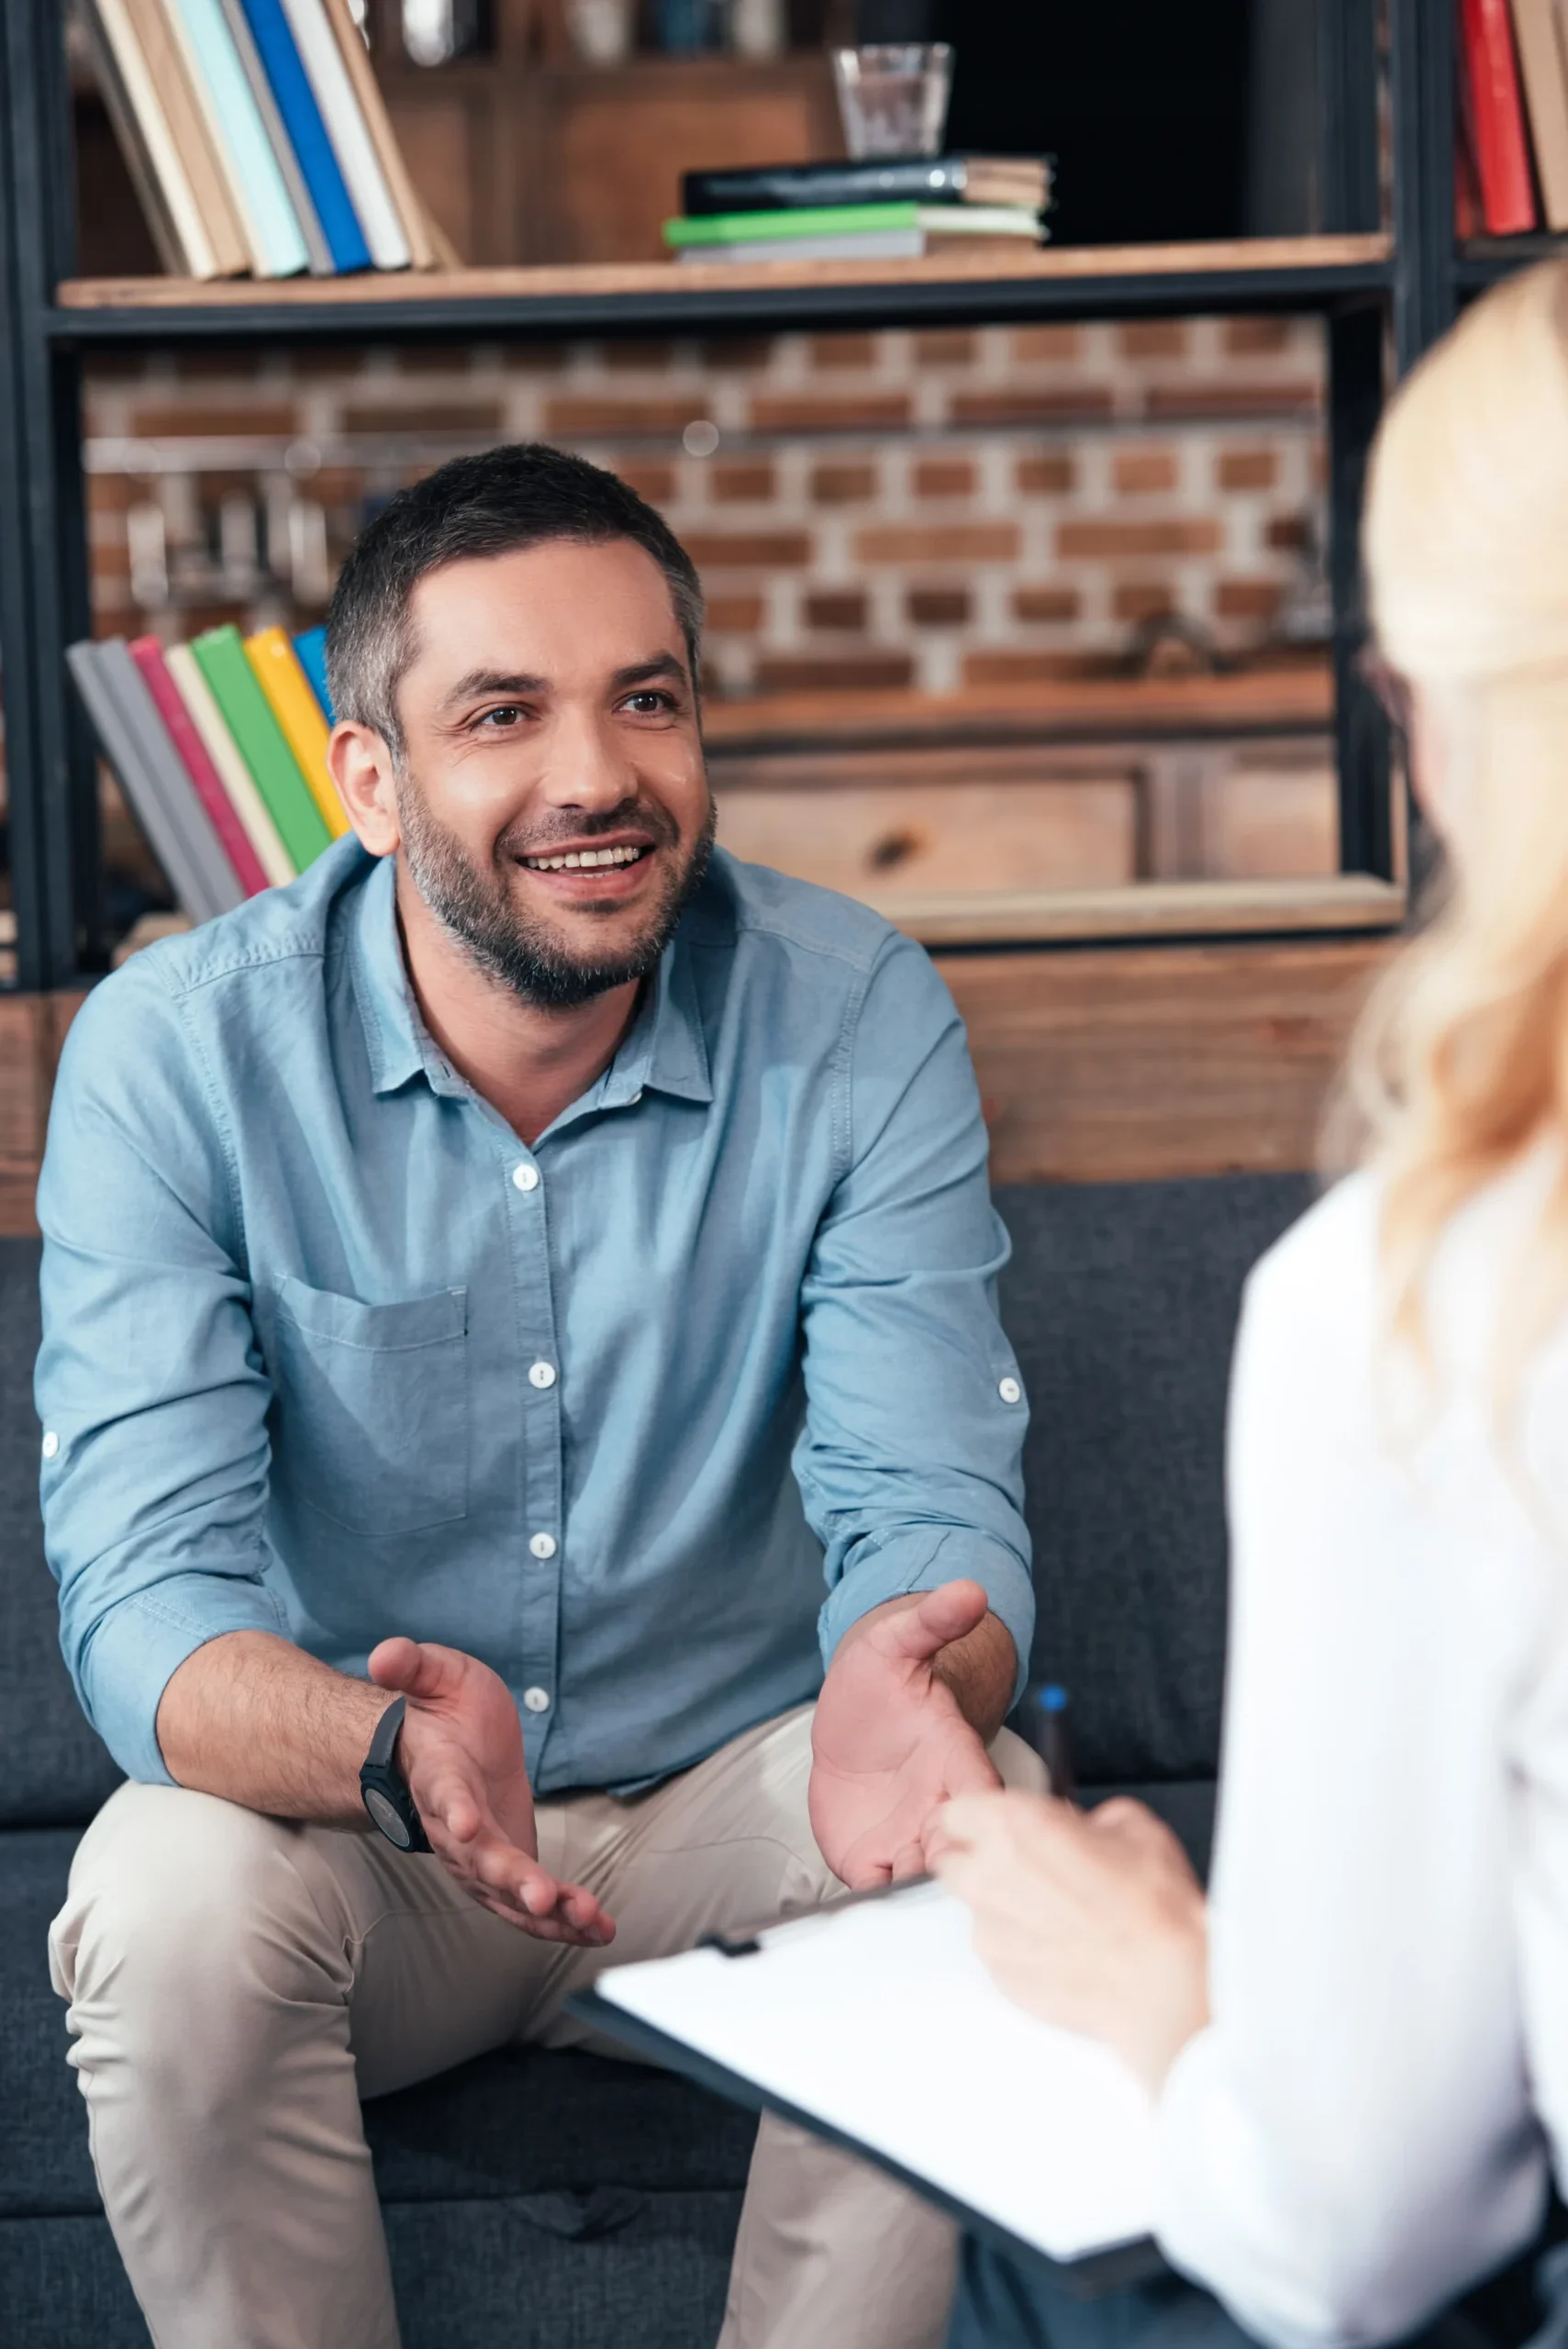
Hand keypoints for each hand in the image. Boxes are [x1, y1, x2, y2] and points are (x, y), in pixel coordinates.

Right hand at [368, 1638, 613, 1947]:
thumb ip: (411, 1664)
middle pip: (478, 1857)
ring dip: (545, 1910)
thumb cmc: (439, 1711)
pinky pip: (530, 1904)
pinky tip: (599, 1930)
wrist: (440, 1748)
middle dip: (509, 1877)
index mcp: (438, 1775)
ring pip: (506, 1891)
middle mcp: (453, 1826)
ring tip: (589, 1920)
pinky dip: (562, 1920)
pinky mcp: (506, 1869)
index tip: (465, 1823)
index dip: (453, 1809)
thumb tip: (383, 1654)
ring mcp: (478, 1855)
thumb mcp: (433, 1674)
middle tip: (539, 1896)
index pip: (443, 1794)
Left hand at [810, 1580, 1003, 1889]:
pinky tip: (857, 1901)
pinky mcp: (871, 1857)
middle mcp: (940, 1808)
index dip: (974, 1821)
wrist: (852, 1720)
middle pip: (961, 1856)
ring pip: (923, 1884)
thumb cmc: (882, 1681)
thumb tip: (969, 1590)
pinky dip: (874, 1901)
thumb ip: (932, 1622)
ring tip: (887, 1890)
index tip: (947, 1826)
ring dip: (910, 1894)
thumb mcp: (897, 1643)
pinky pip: (880, 1890)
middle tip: (914, 1868)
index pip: (985, 1801)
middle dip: (945, 1872)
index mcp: (958, 1762)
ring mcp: (908, 1838)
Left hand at [931, 1790, 1207, 2094]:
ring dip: (1003, 1907)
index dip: (978, 1817)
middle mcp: (991, 1876)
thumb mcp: (1133, 1826)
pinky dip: (1020, 1948)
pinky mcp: (1001, 1976)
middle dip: (980, 1863)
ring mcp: (992, 1932)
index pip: (958, 1811)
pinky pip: (998, 1952)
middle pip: (954, 1862)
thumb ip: (1090, 1819)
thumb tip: (1085, 1828)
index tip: (992, 1823)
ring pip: (977, 1910)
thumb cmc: (1152, 1910)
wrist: (1164, 1986)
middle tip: (1025, 1868)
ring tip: (1056, 1915)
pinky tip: (1062, 1948)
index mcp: (1017, 1827)